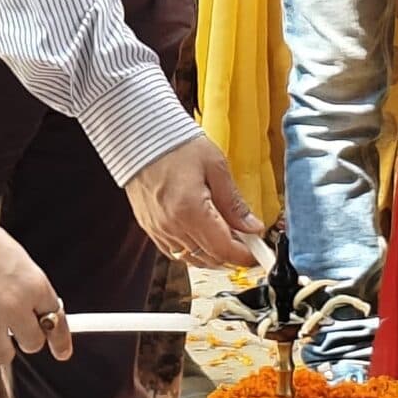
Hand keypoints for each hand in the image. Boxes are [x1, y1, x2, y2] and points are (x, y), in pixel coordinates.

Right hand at [0, 183, 72, 367]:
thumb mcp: (13, 256)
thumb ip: (25, 285)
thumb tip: (30, 306)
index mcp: (33, 283)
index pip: (56, 320)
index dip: (60, 340)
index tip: (61, 351)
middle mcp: (15, 305)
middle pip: (32, 343)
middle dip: (23, 339)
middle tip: (11, 329)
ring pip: (2, 355)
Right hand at [125, 133, 262, 268]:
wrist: (140, 137)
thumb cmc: (177, 145)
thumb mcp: (215, 166)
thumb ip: (234, 202)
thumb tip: (252, 227)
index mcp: (190, 210)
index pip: (223, 249)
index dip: (244, 256)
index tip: (257, 253)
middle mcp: (171, 225)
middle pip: (210, 258)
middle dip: (232, 255)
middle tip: (246, 240)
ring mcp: (158, 229)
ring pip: (193, 259)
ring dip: (213, 255)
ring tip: (226, 237)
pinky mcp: (149, 227)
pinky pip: (175, 252)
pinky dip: (193, 251)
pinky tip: (202, 237)